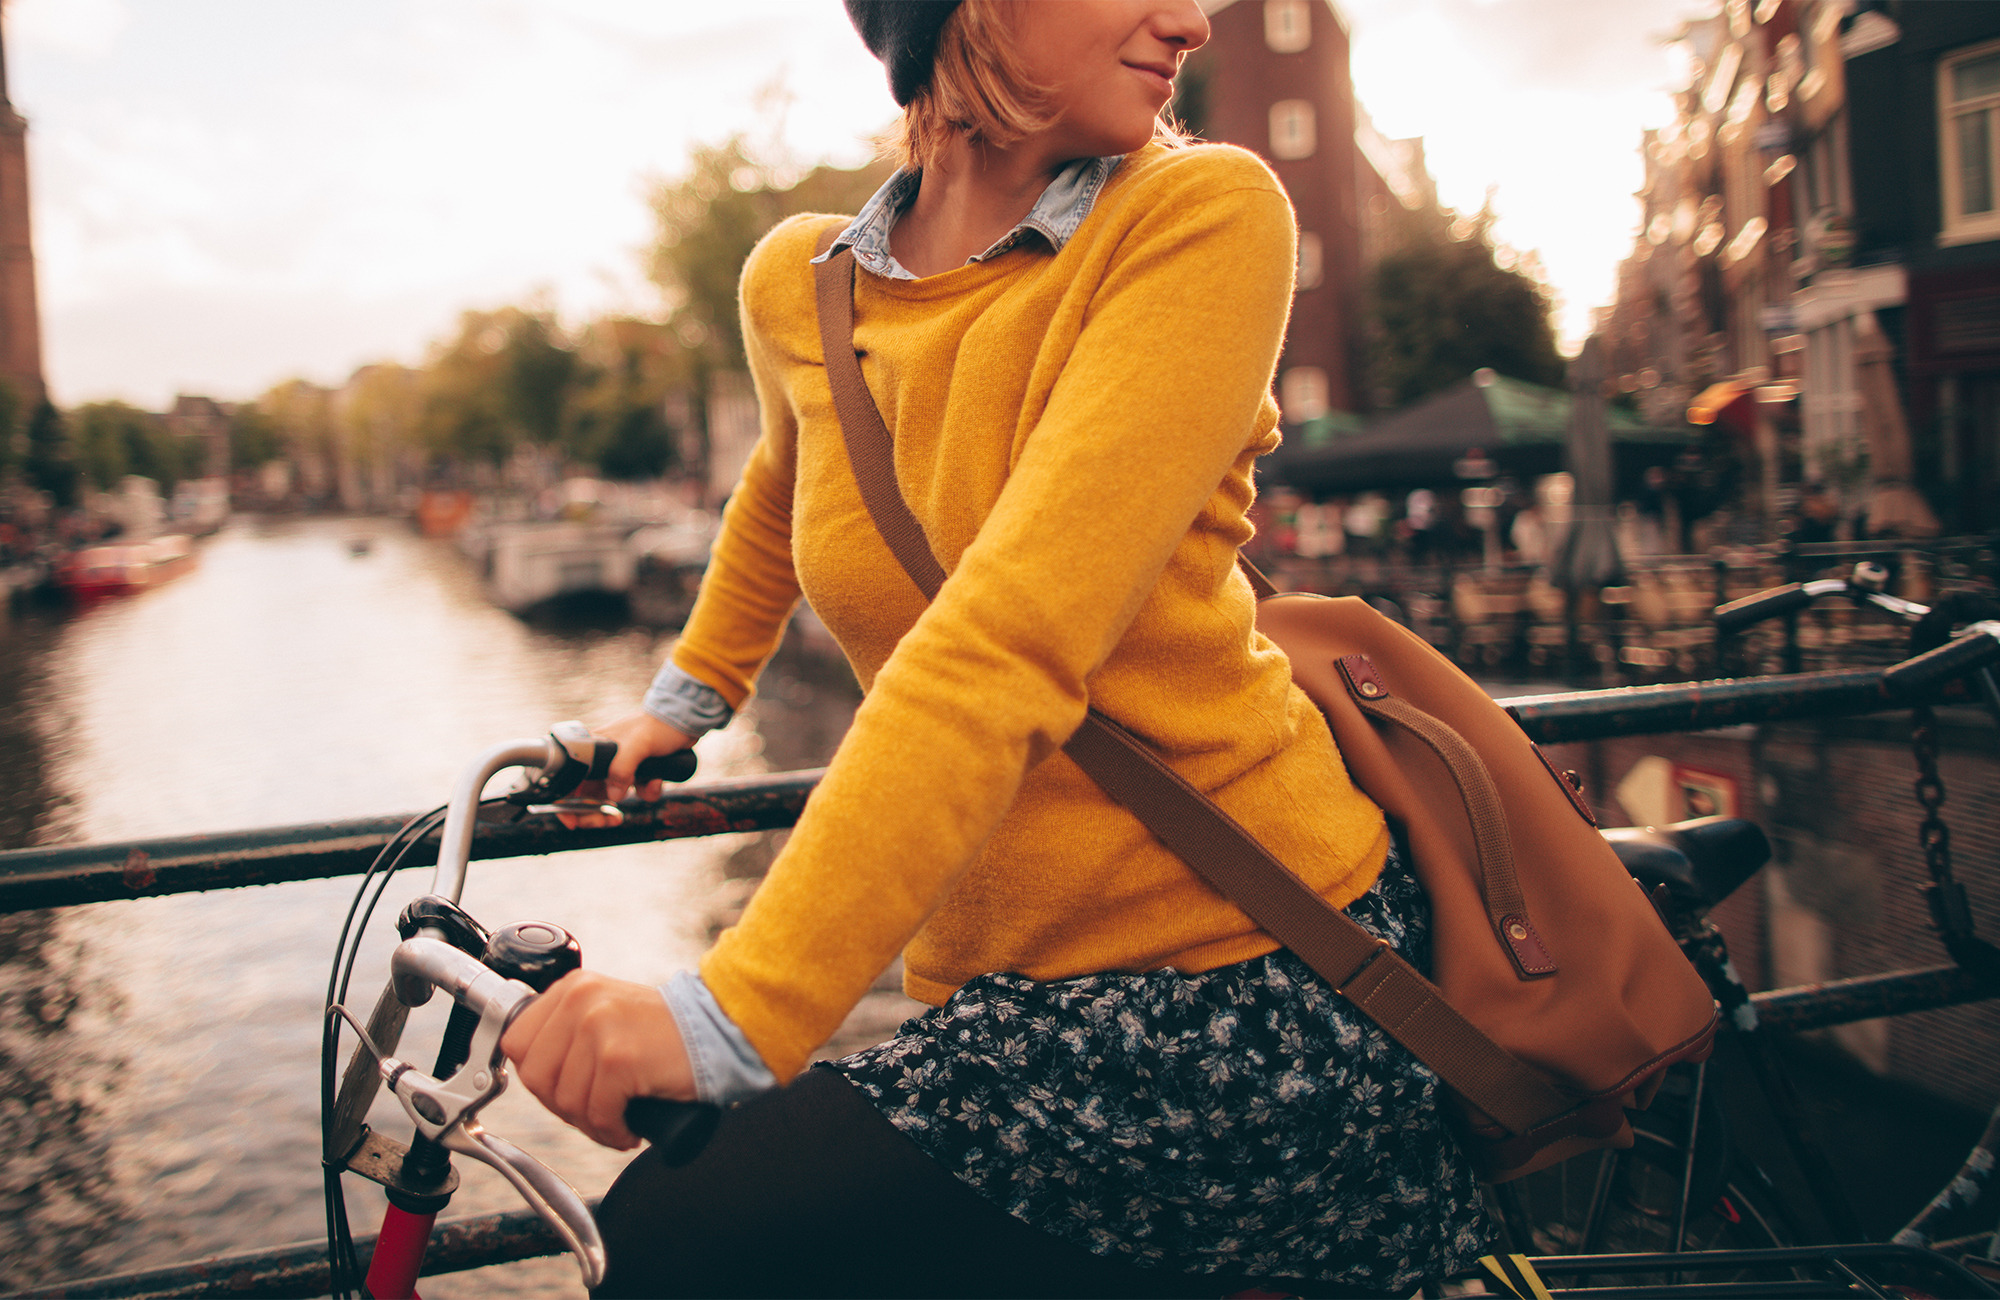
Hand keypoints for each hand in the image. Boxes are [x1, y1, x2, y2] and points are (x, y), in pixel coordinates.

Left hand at [500, 969, 695, 1148]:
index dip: (539, 1076)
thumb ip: (568, 1032)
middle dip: (562, 1106)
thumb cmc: (666, 1034)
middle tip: (593, 1113)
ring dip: (591, 1125)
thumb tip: (534, 1076)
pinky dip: (613, 1131)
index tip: (563, 1091)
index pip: (518, 1042)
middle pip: (534, 1075)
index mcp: (572, 988)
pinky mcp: (619, 1057)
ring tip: (617, 1122)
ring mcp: (598, 1026)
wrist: (721, 1029)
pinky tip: (631, 1128)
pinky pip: (597, 1113)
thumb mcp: (607, 1014)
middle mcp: (580, 1000)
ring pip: (566, 1100)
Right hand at [559, 712, 694, 828]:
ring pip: (612, 798)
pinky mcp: (638, 774)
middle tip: (605, 823)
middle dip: (593, 813)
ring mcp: (620, 768)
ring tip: (633, 802)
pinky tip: (658, 780)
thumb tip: (613, 796)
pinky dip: (648, 791)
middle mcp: (602, 760)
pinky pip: (637, 793)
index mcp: (592, 749)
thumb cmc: (657, 726)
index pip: (569, 778)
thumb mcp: (638, 744)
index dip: (565, 801)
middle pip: (586, 795)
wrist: (684, 721)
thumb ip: (622, 768)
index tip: (572, 821)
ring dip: (624, 803)